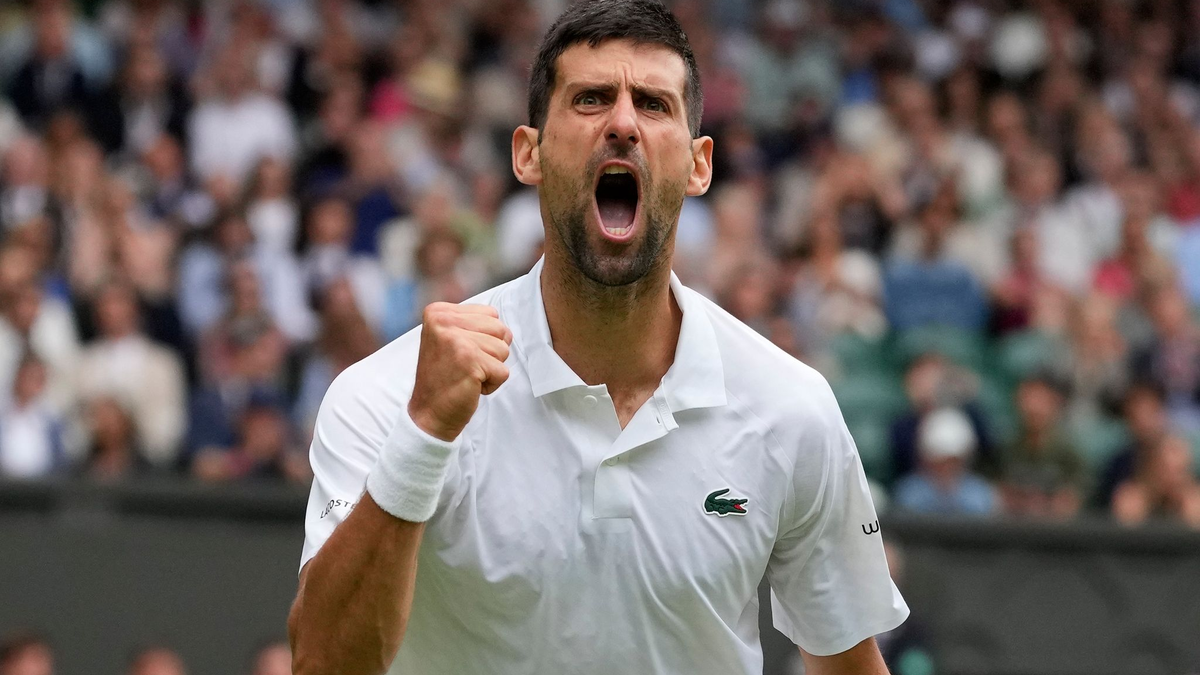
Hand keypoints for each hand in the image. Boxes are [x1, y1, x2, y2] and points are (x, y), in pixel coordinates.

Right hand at [408, 302, 511, 441]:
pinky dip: (492, 384)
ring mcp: (456, 340)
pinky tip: (470, 386)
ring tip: (467, 375)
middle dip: (491, 352)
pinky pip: (503, 371)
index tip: (460, 353)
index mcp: (438, 312)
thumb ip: (470, 324)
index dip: (484, 338)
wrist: (428, 413)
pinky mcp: (470, 361)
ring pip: (504, 349)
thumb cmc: (444, 377)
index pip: (491, 314)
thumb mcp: (449, 339)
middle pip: (500, 329)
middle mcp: (444, 321)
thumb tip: (503, 326)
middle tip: (465, 366)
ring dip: (491, 368)